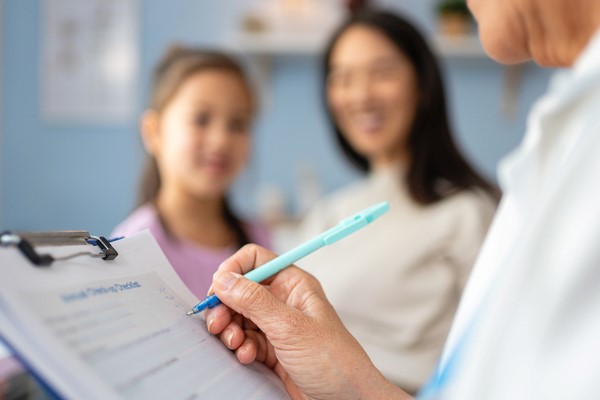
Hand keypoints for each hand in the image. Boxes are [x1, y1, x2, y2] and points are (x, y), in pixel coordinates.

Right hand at [205, 244, 410, 399]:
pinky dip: (240, 347)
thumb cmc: (333, 360)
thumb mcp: (290, 327)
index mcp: (293, 284)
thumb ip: (254, 301)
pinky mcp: (271, 349)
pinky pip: (244, 340)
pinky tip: (248, 356)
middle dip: (226, 305)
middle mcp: (283, 301)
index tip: (218, 287)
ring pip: (238, 316)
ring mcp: (276, 325)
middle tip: (217, 322)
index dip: (234, 269)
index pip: (256, 260)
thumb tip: (224, 280)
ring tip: (234, 342)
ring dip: (231, 329)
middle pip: (241, 290)